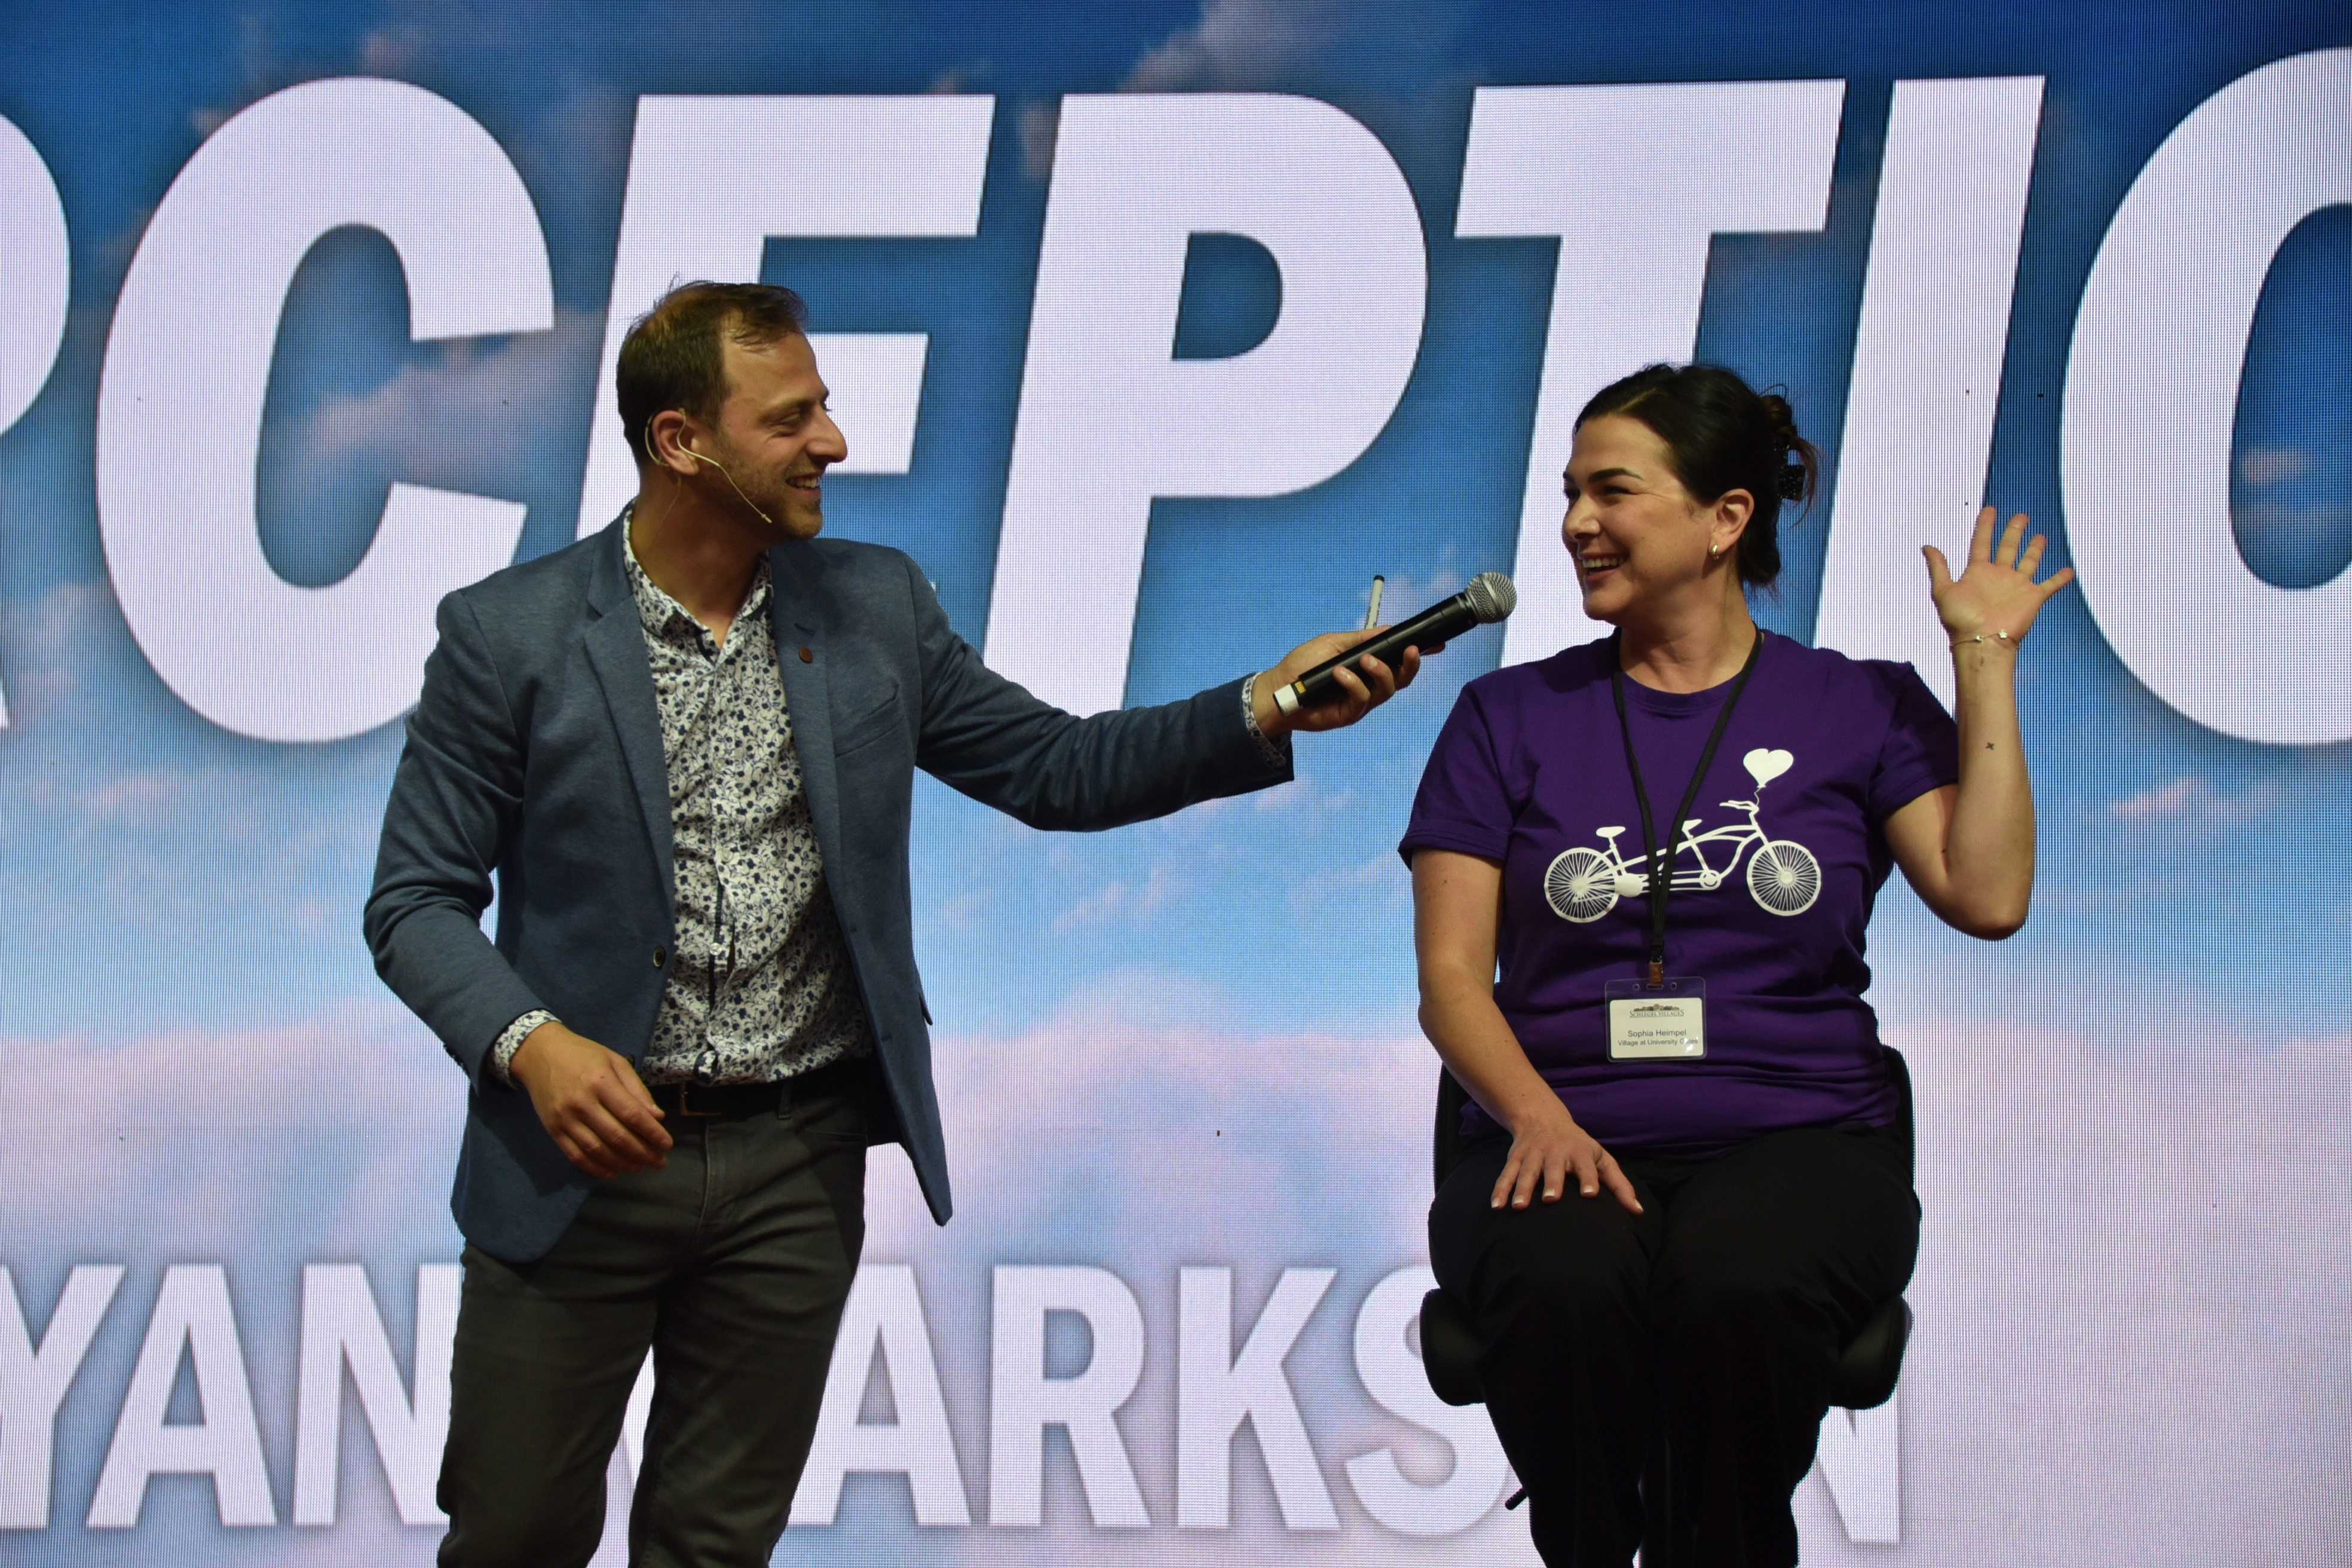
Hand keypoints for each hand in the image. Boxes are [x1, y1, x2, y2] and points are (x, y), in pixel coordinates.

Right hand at [509, 1021, 671, 1176]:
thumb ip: (637, 1090)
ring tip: (639, 1167)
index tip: (667, 1144)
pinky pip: (576, 1156)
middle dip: (642, 1153)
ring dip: (622, 1163)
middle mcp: (581, 1103)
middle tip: (659, 1162)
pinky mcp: (553, 1130)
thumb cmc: (582, 1055)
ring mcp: (564, 1119)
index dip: (652, 1133)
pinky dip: (595, 1168)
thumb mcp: (615, 1061)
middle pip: (617, 1136)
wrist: (539, 1054)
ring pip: (597, 1150)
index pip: (632, 1115)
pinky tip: (612, 1172)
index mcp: (600, 1082)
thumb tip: (657, 1117)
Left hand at [1253, 627, 1422, 739]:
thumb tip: (1390, 629)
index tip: (1436, 644)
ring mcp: (1361, 701)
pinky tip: (1340, 673)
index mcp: (1368, 667)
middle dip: (1411, 665)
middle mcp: (1369, 685)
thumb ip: (1361, 639)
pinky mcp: (1349, 714)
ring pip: (1387, 690)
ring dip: (1381, 672)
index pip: (1399, 661)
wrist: (1278, 689)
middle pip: (1402, 679)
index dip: (1418, 654)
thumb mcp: (1334, 643)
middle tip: (1410, 650)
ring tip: (1366, 660)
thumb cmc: (1303, 665)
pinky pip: (1362, 699)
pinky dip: (1354, 684)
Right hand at [1492, 1101, 1640, 1214]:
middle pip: (1553, 1168)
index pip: (1586, 1166)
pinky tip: (1496, 1206)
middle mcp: (1555, 1152)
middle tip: (1550, 1199)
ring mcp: (1533, 1154)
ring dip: (1521, 1188)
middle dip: (1551, 1182)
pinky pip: (1505, 1175)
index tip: (1590, 1194)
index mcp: (1580, 1152)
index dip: (1588, 1179)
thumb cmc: (1579, 1147)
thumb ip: (1619, 1185)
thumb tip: (1638, 1212)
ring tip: (1518, 1207)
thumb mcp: (1602, 1159)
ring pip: (1526, 1172)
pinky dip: (1500, 1189)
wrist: (1543, 1118)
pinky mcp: (1515, 1158)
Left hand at [1924, 506, 2075, 645]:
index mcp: (1978, 572)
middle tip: (2021, 516)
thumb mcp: (1943, 591)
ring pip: (2029, 561)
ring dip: (2035, 549)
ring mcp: (2017, 586)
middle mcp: (1998, 576)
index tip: (1989, 510)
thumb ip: (1938, 568)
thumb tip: (1926, 547)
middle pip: (2008, 547)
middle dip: (2014, 531)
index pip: (1981, 542)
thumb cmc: (1960, 621)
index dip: (1985, 526)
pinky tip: (2068, 570)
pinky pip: (2050, 585)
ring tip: (2040, 536)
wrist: (1982, 642)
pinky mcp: (2033, 597)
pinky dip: (2060, 578)